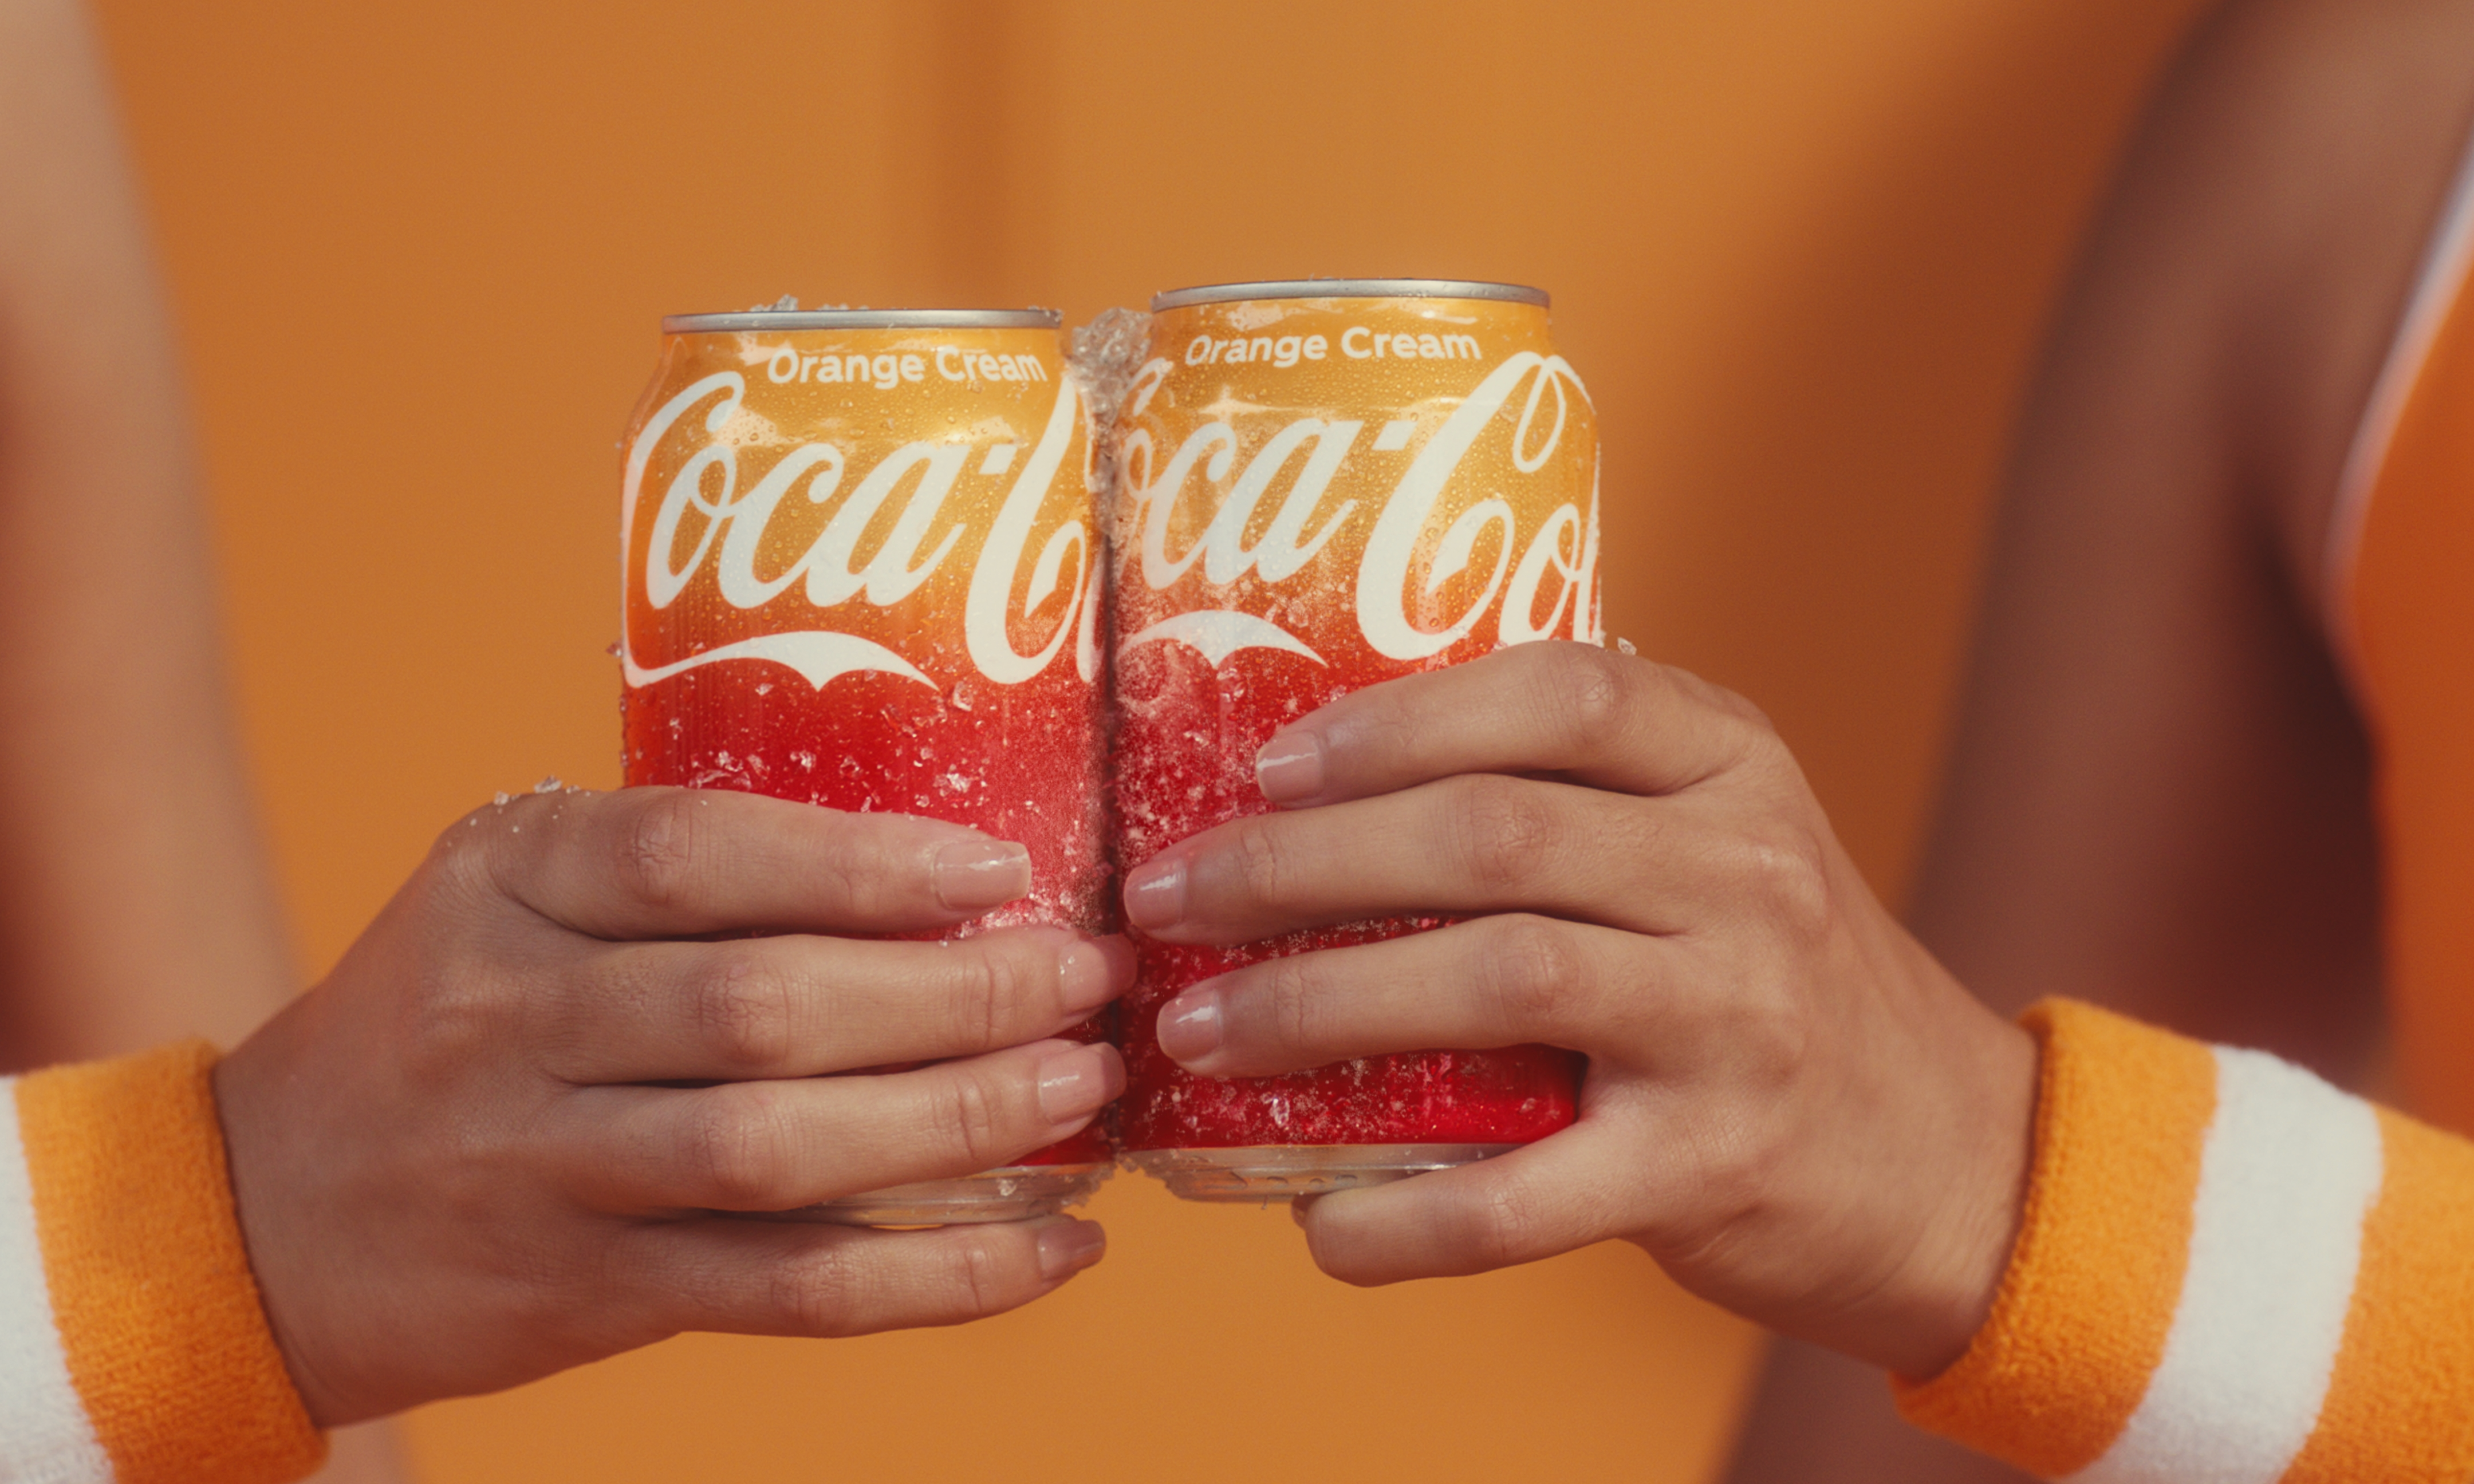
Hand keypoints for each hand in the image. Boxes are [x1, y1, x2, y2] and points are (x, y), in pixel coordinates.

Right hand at [216, 786, 1129, 1425]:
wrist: (261, 1218)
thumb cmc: (436, 1027)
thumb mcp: (500, 902)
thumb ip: (660, 877)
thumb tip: (926, 866)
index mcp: (500, 883)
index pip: (693, 853)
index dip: (860, 863)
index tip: (997, 873)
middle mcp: (508, 1019)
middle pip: (759, 1006)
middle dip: (948, 998)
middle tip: (1082, 980)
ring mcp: (542, 1167)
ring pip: (778, 1150)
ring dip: (957, 1123)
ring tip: (1080, 1091)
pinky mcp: (586, 1292)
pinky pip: (788, 1291)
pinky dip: (937, 1279)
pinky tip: (1052, 1249)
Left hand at [1121, 642, 2034, 1376]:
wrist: (1951, 1161)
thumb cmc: (1772, 983)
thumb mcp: (1718, 844)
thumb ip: (1577, 801)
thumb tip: (1319, 795)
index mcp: (1734, 768)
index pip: (1564, 694)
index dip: (1399, 721)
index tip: (1269, 764)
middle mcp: (1743, 874)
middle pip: (1491, 836)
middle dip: (1299, 864)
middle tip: (1172, 899)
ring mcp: (1736, 1020)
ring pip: (1497, 980)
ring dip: (1320, 1005)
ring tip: (1201, 1034)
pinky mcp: (1715, 1165)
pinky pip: (1530, 1194)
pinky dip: (1407, 1216)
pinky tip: (1315, 1223)